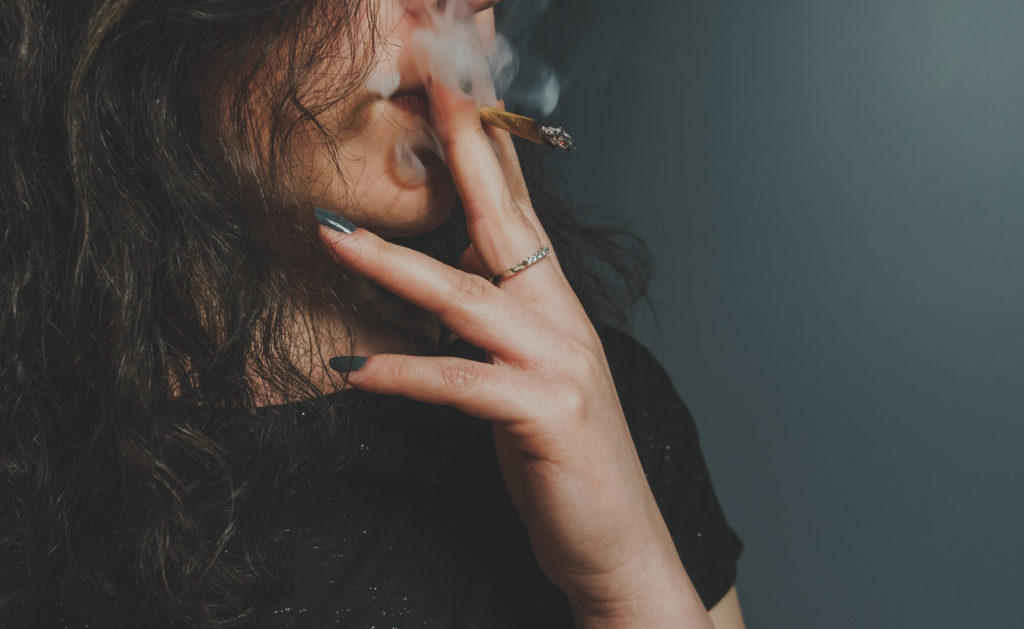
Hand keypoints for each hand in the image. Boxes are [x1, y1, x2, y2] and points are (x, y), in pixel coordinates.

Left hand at [317, 78, 710, 624]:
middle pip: (507, 226)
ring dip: (393, 264)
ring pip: (467, 297)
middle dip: (464, 157)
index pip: (524, 216)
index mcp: (559, 311)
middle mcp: (565, 324)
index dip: (492, 155)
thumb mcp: (532, 379)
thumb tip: (454, 277)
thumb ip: (500, 325)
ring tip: (331, 237)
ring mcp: (561, 366)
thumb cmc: (569, 463)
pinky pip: (457, 383)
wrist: (620, 545)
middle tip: (429, 98)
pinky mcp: (546, 415)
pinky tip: (348, 366)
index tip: (460, 101)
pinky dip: (399, 373)